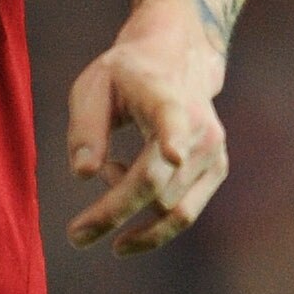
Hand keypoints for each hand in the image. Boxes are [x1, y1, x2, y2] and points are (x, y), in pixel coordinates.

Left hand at [65, 14, 228, 255]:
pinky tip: (125, 182)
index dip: (171, 138)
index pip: (171, 120)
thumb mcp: (92, 87)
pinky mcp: (217, 170)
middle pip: (155, 186)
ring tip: (109, 170)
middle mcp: (198, 127)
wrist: (178, 57)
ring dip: (128, 206)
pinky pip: (183, 214)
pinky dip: (150, 215)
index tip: (172, 155)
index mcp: (166, 97)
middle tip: (76, 237)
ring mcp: (212, 151)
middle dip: (113, 214)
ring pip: (169, 208)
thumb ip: (85, 129)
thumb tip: (83, 175)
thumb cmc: (126, 75)